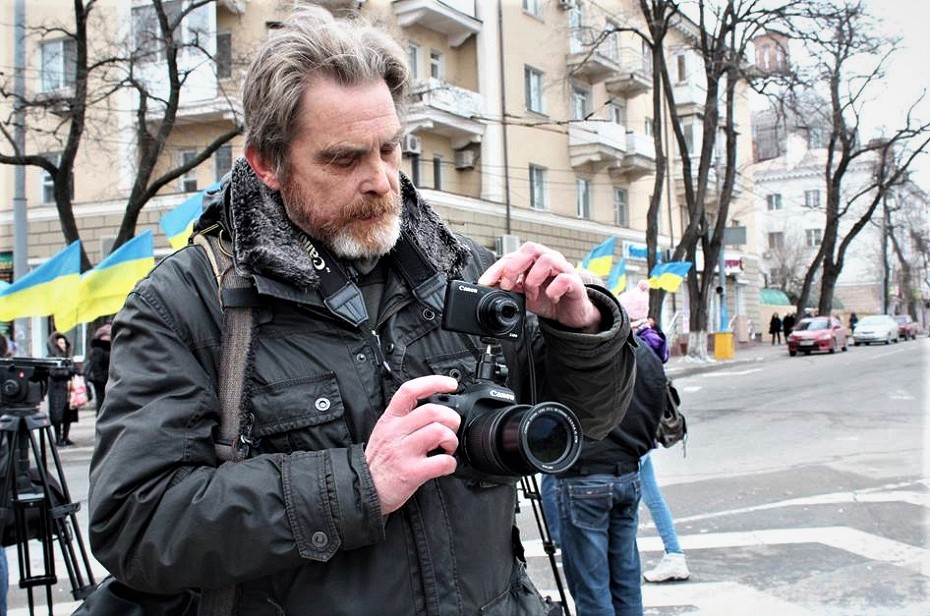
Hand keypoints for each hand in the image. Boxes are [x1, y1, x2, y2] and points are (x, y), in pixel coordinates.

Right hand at [365, 375, 460, 514]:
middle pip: (433, 410)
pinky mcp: (411, 472)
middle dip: (451, 418)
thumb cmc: (379, 462)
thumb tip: (434, 410)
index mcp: (390, 419)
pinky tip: (445, 465)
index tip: (450, 385)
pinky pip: (442, 462)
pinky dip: (451, 463)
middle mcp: (396, 432)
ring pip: (439, 432)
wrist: (362, 490)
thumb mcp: (384, 431)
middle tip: (450, 429)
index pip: (410, 390)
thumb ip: (405, 418)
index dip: (434, 382)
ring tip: (447, 447)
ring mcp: (403, 452)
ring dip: (451, 440)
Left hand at [478, 242, 600, 330]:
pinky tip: (551, 298)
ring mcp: (563, 269)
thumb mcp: (524, 295)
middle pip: (531, 248)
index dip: (497, 268)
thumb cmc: (548, 300)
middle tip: (507, 286)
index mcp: (534, 260)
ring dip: (533, 279)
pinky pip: (564, 279)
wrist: (570, 315)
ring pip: (547, 260)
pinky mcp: (575, 282)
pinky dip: (553, 290)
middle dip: (514, 267)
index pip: (513, 255)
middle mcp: (549, 260)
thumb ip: (509, 288)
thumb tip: (490, 286)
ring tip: (531, 295)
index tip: (485, 282)